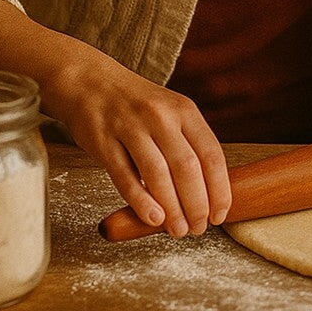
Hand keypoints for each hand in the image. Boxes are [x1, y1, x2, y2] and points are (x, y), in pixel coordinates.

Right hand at [43, 49, 231, 236]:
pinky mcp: (104, 140)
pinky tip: (152, 218)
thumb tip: (208, 191)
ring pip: (158, 173)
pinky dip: (140, 200)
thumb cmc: (137, 105)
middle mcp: (161, 116)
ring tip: (179, 230)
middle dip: (196, 204)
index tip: (220, 213)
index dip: (218, 187)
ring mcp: (131, 127)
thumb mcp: (170, 112)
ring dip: (171, 208)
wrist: (91, 82)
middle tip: (198, 228)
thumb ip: (187, 144)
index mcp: (184, 110)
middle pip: (187, 167)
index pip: (211, 153)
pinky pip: (124, 175)